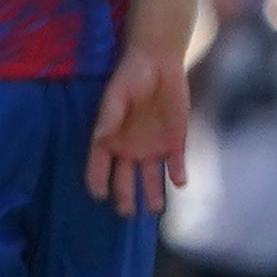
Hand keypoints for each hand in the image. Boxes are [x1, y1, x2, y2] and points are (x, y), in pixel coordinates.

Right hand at [88, 44, 189, 214]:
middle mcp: (129, 148)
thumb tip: (99, 138)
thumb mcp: (116, 96)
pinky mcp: (175, 141)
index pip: (99, 165)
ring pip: (150, 177)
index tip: (98, 195)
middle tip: (126, 212)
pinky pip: (176, 163)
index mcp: (109, 139)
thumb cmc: (130, 78)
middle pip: (125, 178)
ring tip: (154, 210)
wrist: (160, 64)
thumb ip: (109, 118)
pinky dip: (178, 174)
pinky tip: (179, 183)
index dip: (97, 181)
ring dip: (152, 193)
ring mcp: (152, 147)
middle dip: (125, 196)